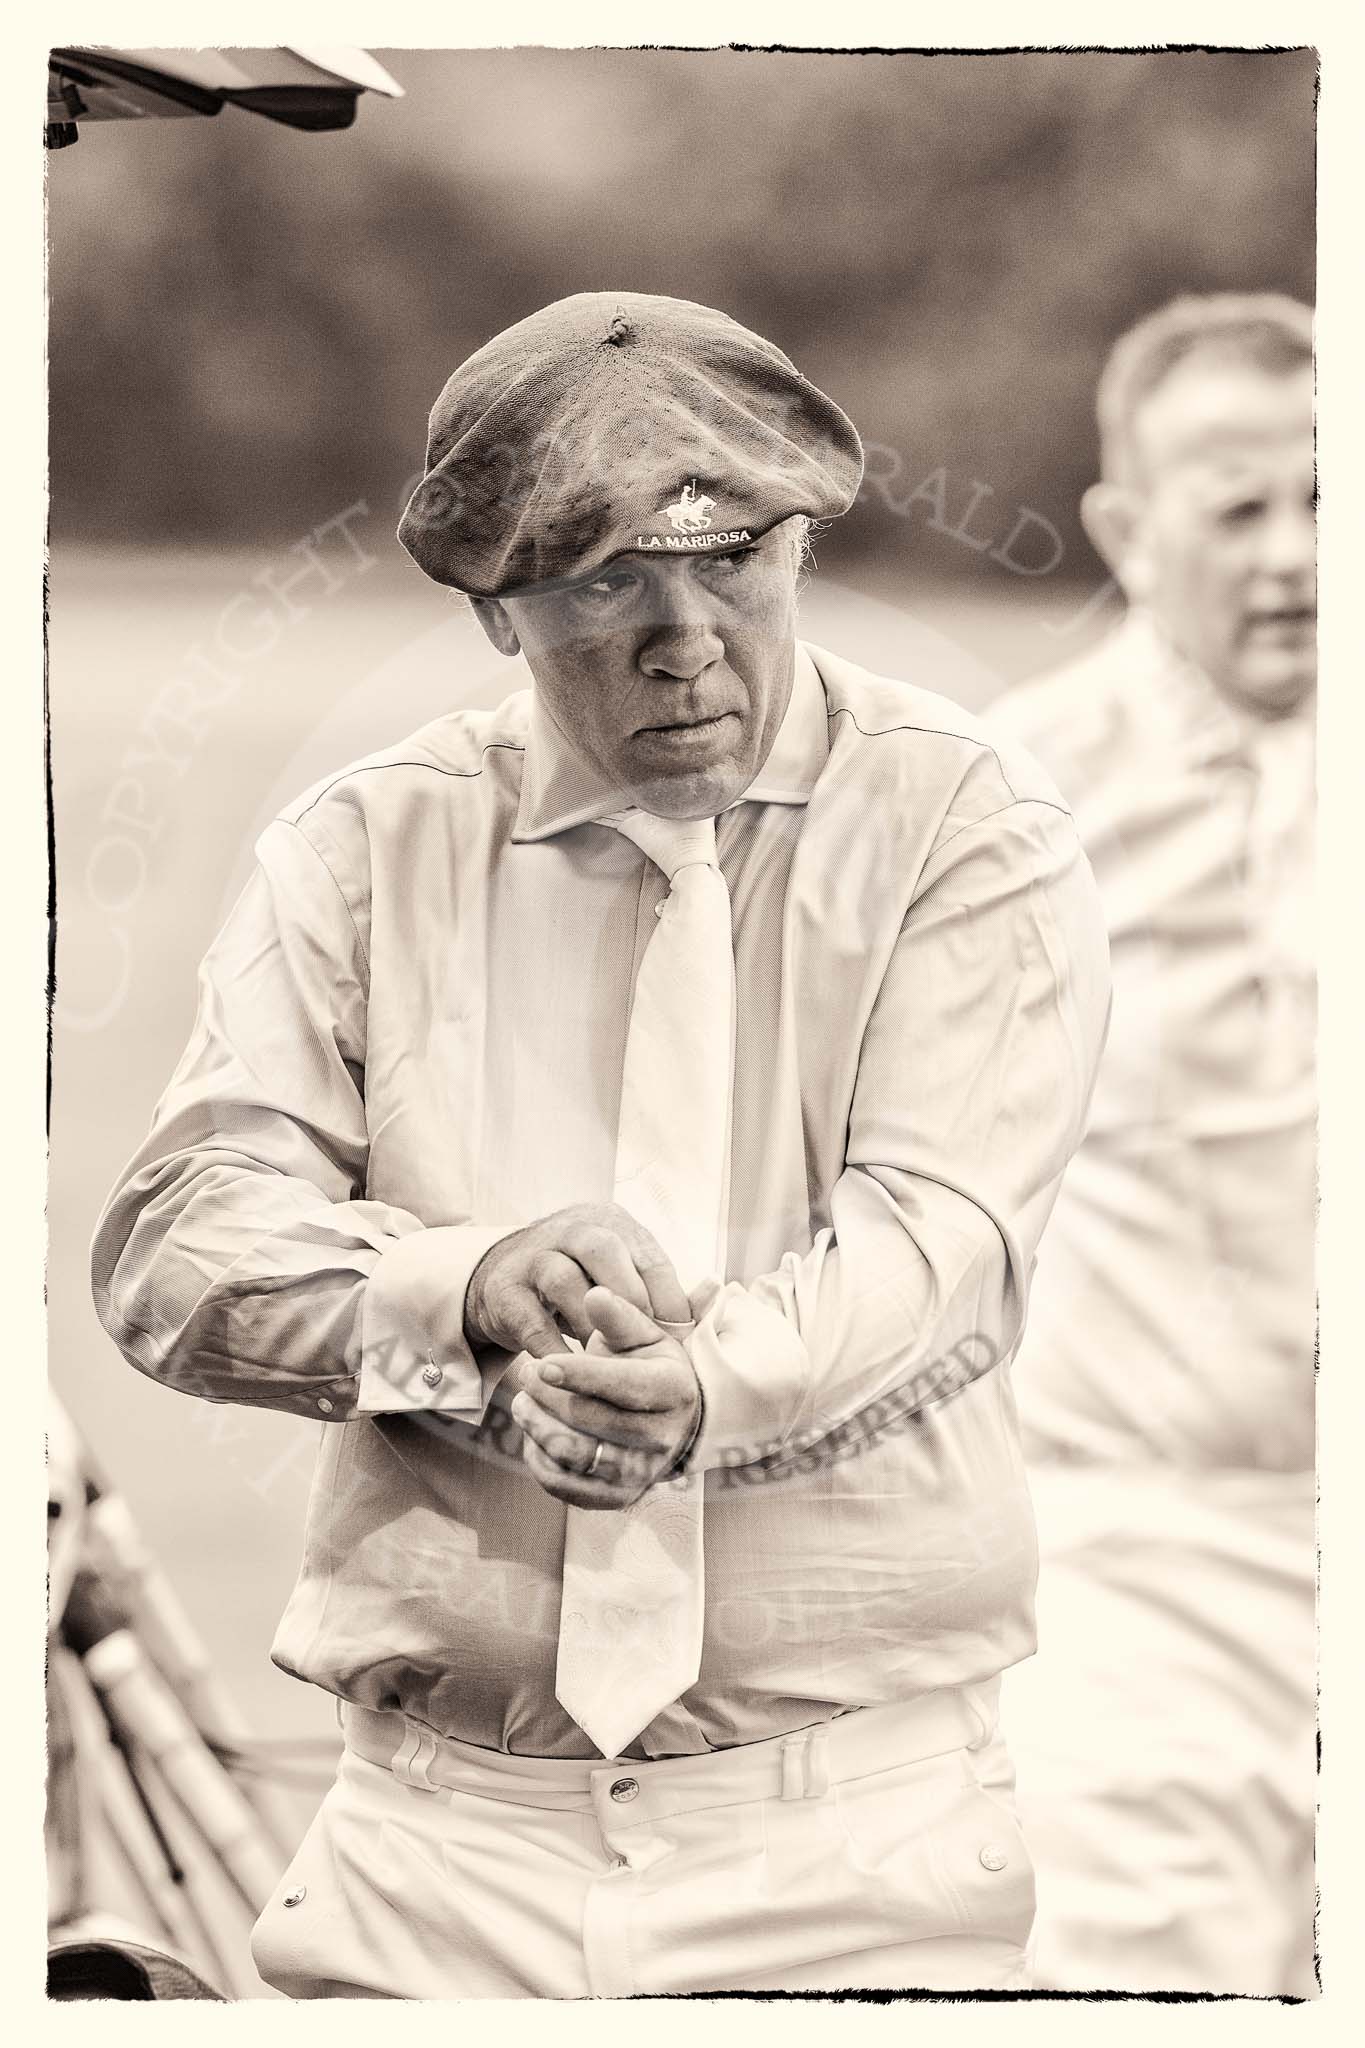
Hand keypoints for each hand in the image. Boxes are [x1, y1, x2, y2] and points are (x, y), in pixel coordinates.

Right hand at [463, 1203, 691, 1358]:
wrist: (504, 1284)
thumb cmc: (581, 1287)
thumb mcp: (620, 1278)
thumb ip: (662, 1290)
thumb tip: (716, 1294)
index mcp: (610, 1224)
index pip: (649, 1255)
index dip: (669, 1299)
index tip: (682, 1340)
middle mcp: (570, 1229)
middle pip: (604, 1250)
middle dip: (630, 1297)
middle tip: (645, 1343)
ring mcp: (532, 1256)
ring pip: (563, 1278)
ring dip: (590, 1324)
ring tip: (606, 1360)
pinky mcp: (503, 1290)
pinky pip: (530, 1319)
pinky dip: (552, 1348)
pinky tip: (570, 1371)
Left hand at [511, 1288, 702, 1509]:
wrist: (672, 1421)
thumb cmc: (649, 1368)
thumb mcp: (642, 1336)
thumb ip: (617, 1316)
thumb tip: (594, 1294)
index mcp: (672, 1390)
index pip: (621, 1386)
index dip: (579, 1376)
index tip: (542, 1363)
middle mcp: (662, 1437)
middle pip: (589, 1420)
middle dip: (546, 1397)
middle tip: (524, 1373)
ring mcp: (640, 1472)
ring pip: (573, 1455)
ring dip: (536, 1426)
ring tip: (521, 1401)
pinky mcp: (616, 1497)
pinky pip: (564, 1485)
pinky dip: (538, 1459)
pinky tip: (533, 1433)